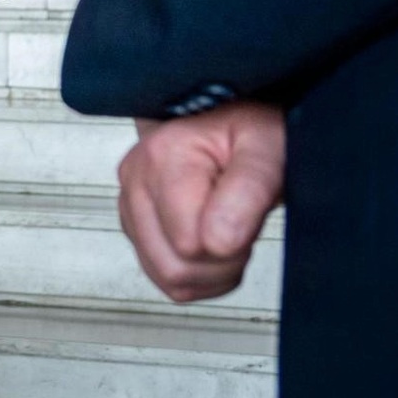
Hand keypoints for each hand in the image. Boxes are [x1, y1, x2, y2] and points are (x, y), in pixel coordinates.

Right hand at [117, 102, 284, 302]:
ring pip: (168, 278)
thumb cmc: (250, 131)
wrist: (226, 118)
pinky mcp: (134, 226)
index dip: (232, 244)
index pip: (189, 242)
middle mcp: (134, 180)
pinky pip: (165, 278)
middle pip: (174, 266)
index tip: (249, 212)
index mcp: (163, 156)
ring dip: (212, 273)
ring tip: (230, 235)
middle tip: (243, 228)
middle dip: (222, 264)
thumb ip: (249, 190)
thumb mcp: (268, 147)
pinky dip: (199, 276)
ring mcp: (129, 204)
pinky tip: (215, 246)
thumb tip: (219, 243)